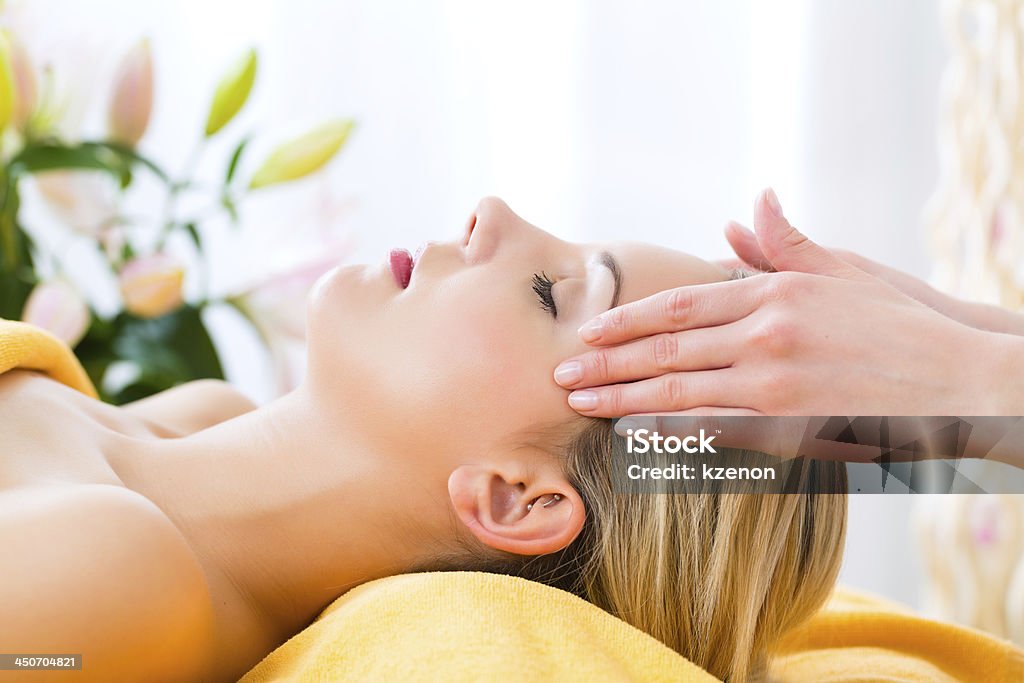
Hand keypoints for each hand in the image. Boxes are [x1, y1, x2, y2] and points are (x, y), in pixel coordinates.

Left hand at [553, 189, 1021, 416]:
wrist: (958, 380)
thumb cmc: (897, 322)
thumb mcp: (842, 271)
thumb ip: (786, 244)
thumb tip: (750, 206)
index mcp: (774, 294)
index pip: (678, 307)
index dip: (625, 322)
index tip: (587, 335)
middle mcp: (766, 337)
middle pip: (665, 352)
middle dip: (606, 365)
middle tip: (560, 377)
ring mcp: (776, 386)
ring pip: (679, 394)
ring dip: (622, 401)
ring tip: (581, 406)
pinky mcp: (790, 428)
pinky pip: (714, 433)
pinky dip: (669, 434)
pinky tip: (635, 436)